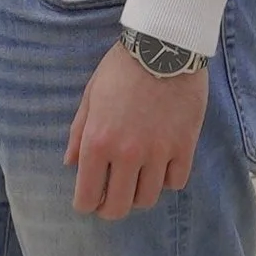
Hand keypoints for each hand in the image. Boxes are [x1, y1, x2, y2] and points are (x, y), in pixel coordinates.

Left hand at [65, 44, 206, 219]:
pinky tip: (161, 166)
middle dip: (110, 209)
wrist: (163, 47)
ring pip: (147, 199)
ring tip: (135, 182)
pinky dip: (166, 180)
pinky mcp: (184, 146)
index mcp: (97, 141)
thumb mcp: (91, 95)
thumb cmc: (122, 68)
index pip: (88, 196)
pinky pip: (175, 182)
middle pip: (118, 207)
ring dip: (138, 195)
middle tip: (110, 200)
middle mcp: (126, 154)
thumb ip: (79, 132)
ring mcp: (158, 153)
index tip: (88, 201)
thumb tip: (70, 163)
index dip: (86, 204)